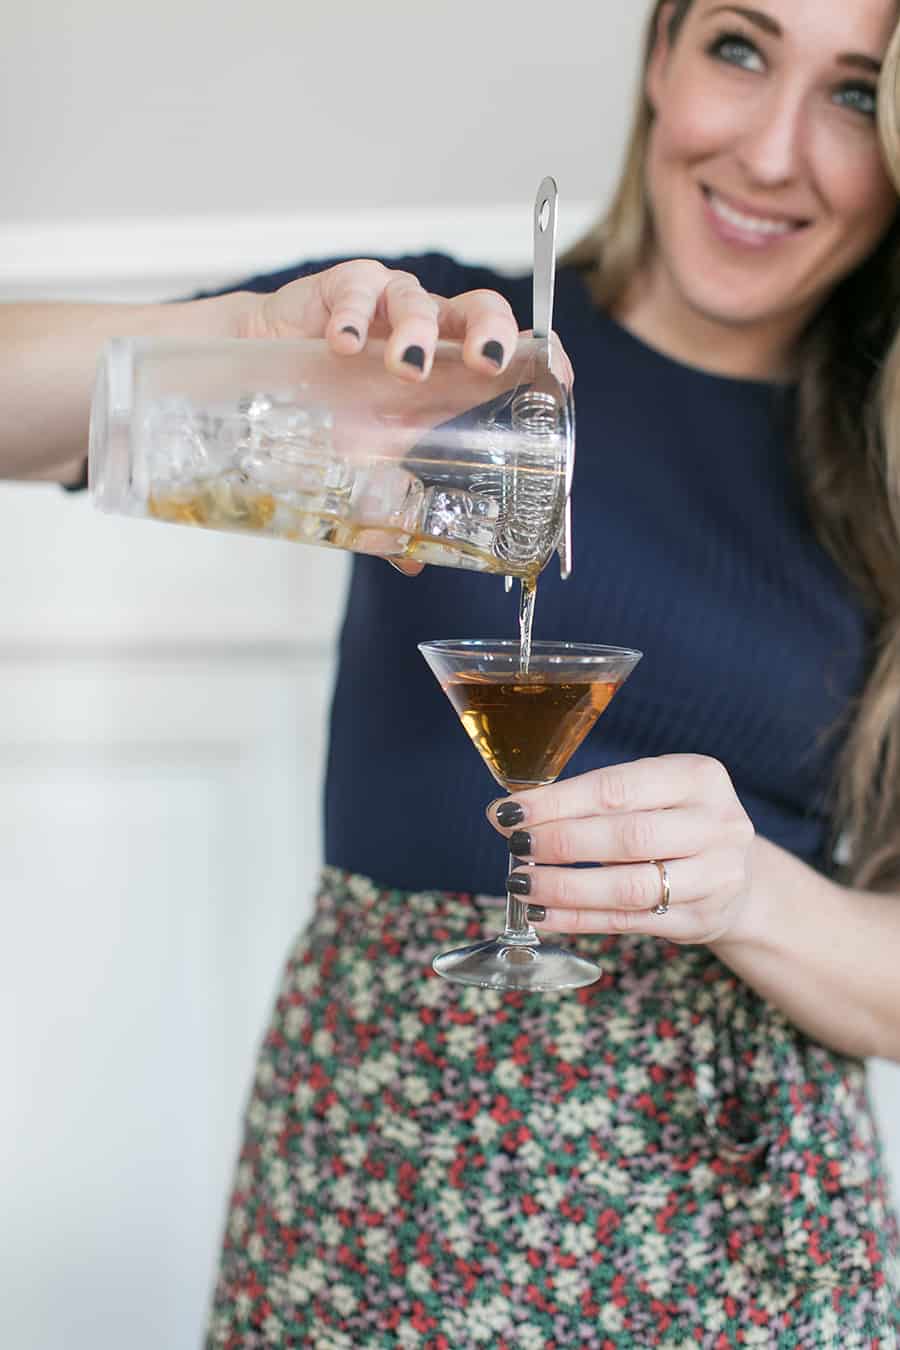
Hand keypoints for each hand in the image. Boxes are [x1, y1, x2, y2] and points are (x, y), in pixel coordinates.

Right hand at [231, 260, 550, 573]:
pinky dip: (354, 315)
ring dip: (418, 333)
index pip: (514, 353)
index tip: (558, 375)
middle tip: (486, 360)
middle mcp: (429, 336)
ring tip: (404, 367)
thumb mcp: (364, 470)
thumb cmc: (328, 418)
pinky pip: (356, 289)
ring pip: (418, 301)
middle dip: (491, 331)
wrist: (253, 382)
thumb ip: (390, 511)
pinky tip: (344, 344)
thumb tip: (411, 565)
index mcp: (452, 376)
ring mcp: (385, 308)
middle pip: (480, 311)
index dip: (543, 356)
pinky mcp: (340, 289)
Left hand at [488, 755, 755, 944]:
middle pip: (629, 837)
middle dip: (561, 842)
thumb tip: (506, 813)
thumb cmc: (673, 821)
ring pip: (630, 887)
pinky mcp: (703, 920)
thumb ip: (586, 800)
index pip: (618, 788)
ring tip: (522, 883)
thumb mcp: (647, 793)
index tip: (510, 811)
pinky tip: (542, 914)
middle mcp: (718, 825)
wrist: (736, 872)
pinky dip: (578, 919)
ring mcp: (717, 877)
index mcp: (700, 776)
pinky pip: (629, 922)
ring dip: (566, 887)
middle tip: (516, 846)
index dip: (558, 802)